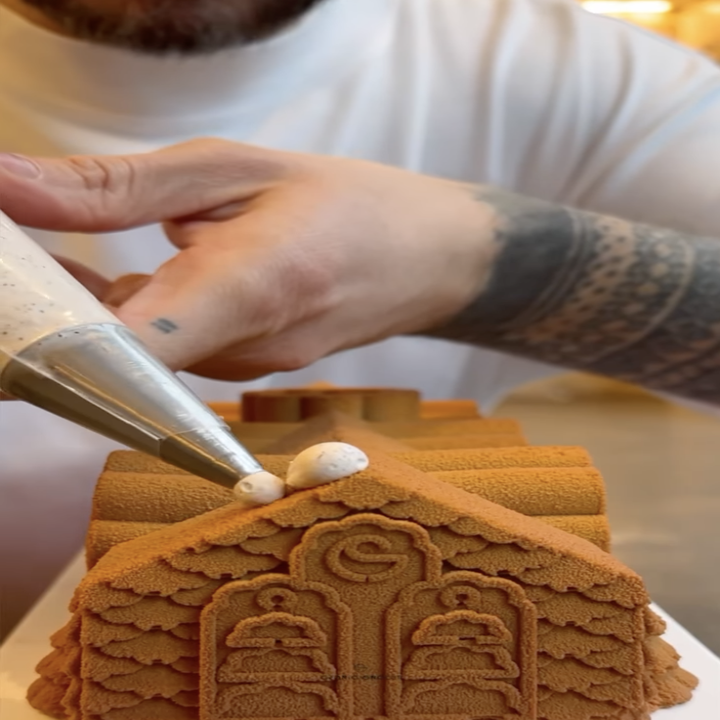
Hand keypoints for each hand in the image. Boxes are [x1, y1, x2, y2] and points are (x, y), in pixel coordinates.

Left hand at [0, 140, 495, 379]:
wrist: (426, 262)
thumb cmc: (347, 205)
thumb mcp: (237, 167)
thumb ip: (121, 186)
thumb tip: (7, 187)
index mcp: (249, 287)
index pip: (120, 350)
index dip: (42, 345)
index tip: (7, 317)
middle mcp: (244, 351)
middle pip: (113, 358)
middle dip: (49, 311)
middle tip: (22, 256)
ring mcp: (245, 373)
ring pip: (138, 354)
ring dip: (94, 308)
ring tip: (91, 247)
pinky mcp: (244, 375)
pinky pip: (168, 353)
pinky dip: (139, 317)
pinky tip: (154, 268)